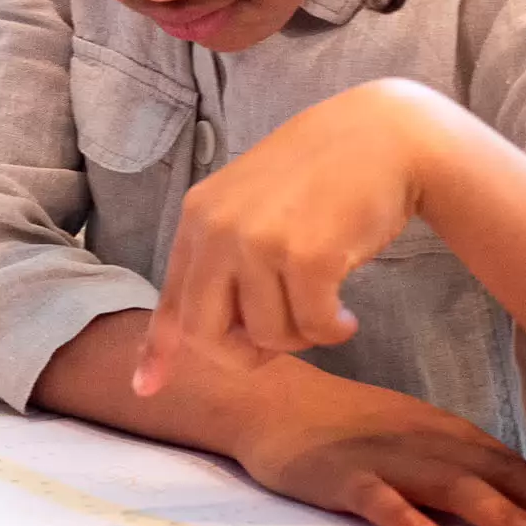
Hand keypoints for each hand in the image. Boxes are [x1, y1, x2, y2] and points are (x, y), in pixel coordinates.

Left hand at [136, 78, 468, 395]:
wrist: (380, 136)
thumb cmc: (319, 179)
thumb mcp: (252, 207)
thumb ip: (224, 258)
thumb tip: (196, 330)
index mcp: (198, 218)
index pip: (172, 299)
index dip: (159, 350)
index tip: (144, 388)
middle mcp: (217, 228)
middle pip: (207, 335)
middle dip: (244, 356)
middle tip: (282, 345)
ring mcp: (259, 241)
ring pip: (268, 337)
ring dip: (303, 336)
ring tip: (324, 304)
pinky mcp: (307, 255)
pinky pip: (314, 328)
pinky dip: (334, 330)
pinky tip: (350, 311)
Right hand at [232, 368, 525, 525]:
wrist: (266, 400)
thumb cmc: (347, 428)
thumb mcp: (413, 440)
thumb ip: (461, 468)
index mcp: (447, 437)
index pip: (519, 470)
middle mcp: (425, 443)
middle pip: (499, 476)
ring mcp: (382, 457)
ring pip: (451, 485)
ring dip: (501, 514)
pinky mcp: (338, 475)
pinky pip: (374, 496)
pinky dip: (402, 517)